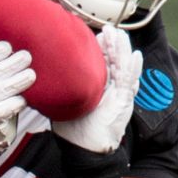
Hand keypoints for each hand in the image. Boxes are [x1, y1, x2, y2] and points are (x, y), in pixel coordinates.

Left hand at [52, 26, 141, 153]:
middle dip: (112, 44)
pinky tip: (136, 55)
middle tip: (107, 29)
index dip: (99, 48)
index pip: (101, 62)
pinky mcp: (124, 101)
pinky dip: (134, 68)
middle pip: (114, 60)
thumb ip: (61, 88)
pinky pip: (130, 82)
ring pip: (124, 66)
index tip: (93, 35)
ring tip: (119, 35)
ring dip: (122, 50)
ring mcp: (119, 93)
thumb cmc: (74, 128)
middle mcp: (110, 87)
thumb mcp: (65, 101)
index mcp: (97, 86)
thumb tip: (41, 75)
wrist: (85, 148)